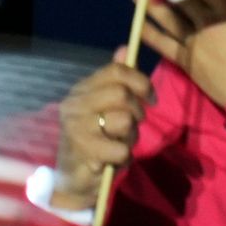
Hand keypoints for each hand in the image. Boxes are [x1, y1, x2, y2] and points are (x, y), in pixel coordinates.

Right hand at [50, 58, 154, 211]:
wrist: (74, 177)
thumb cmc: (96, 137)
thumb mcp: (108, 106)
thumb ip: (117, 79)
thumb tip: (126, 48)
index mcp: (81, 90)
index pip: (117, 71)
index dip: (142, 82)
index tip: (151, 98)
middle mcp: (74, 105)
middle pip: (122, 94)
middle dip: (137, 112)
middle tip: (132, 126)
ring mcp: (75, 129)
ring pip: (124, 121)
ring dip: (130, 136)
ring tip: (118, 143)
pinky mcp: (82, 153)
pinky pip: (121, 150)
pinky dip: (124, 158)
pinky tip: (112, 160)